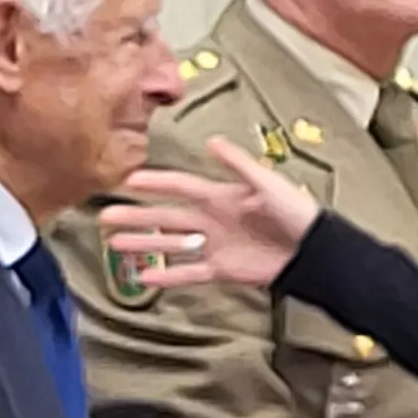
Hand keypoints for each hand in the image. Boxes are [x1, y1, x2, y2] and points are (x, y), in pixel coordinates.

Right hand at [98, 137, 326, 288]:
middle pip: (165, 215)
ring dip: (143, 243)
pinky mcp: (221, 269)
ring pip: (170, 243)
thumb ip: (238, 164)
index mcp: (220, 196)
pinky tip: (145, 277)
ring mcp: (214, 244)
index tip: (126, 180)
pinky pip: (188, 272)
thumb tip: (212, 141)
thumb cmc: (296, 212)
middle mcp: (211, 219)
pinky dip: (167, 275)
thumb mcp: (268, 182)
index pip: (178, 186)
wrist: (312, 250)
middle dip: (135, 215)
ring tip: (115, 244)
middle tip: (105, 215)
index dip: (154, 182)